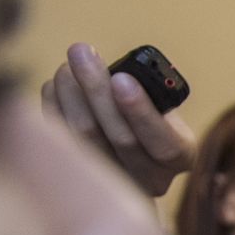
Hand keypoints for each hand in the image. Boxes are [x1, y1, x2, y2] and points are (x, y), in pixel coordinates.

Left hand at [41, 43, 196, 196]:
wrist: (134, 157)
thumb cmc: (152, 122)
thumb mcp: (167, 111)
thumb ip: (150, 97)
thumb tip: (109, 72)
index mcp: (179, 158)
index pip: (165, 145)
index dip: (141, 113)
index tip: (121, 78)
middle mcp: (150, 179)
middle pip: (121, 139)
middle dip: (98, 90)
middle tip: (82, 52)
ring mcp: (114, 182)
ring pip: (86, 139)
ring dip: (72, 94)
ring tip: (66, 64)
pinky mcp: (79, 175)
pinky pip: (60, 140)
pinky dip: (54, 107)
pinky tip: (55, 85)